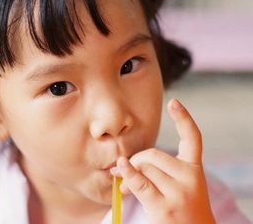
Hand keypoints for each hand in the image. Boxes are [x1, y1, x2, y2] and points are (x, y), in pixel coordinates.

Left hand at [110, 99, 215, 223]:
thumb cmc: (180, 210)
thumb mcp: (175, 187)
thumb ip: (152, 172)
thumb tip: (118, 164)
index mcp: (194, 169)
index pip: (193, 138)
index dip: (183, 119)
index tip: (174, 102)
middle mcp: (190, 178)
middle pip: (152, 155)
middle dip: (135, 161)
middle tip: (125, 173)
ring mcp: (179, 192)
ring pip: (143, 168)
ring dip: (128, 174)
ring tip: (124, 187)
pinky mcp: (164, 206)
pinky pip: (141, 182)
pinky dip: (128, 173)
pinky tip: (121, 166)